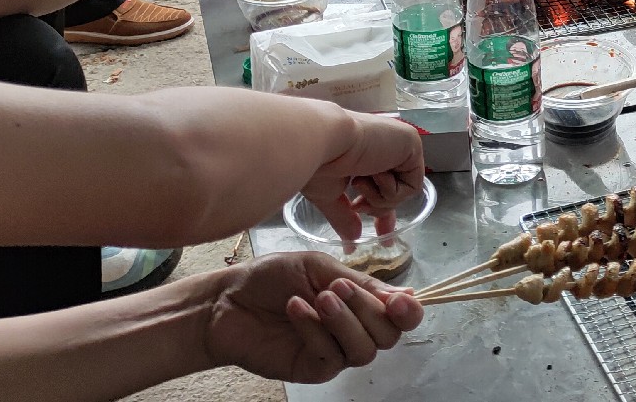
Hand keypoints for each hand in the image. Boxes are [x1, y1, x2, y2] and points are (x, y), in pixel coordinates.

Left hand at [203, 253, 422, 381]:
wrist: (227, 301)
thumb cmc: (271, 278)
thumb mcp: (318, 267)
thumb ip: (360, 283)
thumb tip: (406, 296)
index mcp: (361, 301)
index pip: (401, 315)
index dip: (408, 312)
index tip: (398, 302)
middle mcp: (354, 329)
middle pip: (389, 336)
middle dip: (368, 310)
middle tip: (337, 288)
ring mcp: (334, 351)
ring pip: (364, 351)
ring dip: (344, 321)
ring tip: (317, 298)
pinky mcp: (313, 368)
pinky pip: (331, 357)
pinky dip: (316, 331)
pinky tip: (296, 309)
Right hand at [300, 112, 425, 240]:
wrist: (321, 141)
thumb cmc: (316, 162)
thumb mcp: (329, 195)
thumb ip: (344, 216)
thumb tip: (352, 239)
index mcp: (365, 154)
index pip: (382, 185)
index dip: (382, 209)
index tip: (383, 233)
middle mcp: (384, 146)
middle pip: (395, 191)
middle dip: (381, 209)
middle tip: (360, 208)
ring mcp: (399, 144)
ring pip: (403, 192)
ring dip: (380, 197)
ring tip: (359, 181)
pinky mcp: (412, 144)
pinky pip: (412, 186)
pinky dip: (392, 190)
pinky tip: (374, 173)